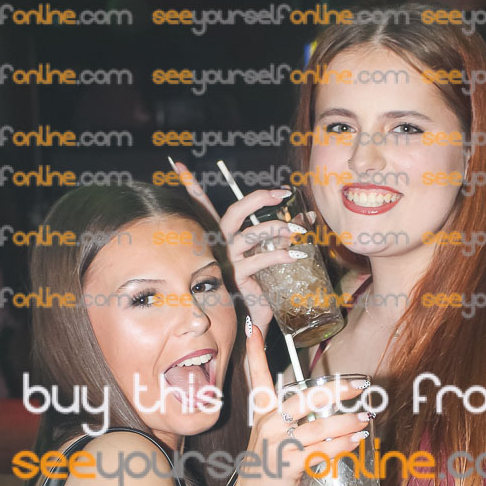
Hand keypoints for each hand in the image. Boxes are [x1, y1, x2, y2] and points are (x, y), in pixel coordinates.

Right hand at [173, 161, 306, 335]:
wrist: (249, 321)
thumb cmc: (258, 285)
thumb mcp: (267, 255)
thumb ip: (281, 234)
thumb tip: (308, 216)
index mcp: (221, 237)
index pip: (201, 207)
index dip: (190, 186)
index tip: (178, 165)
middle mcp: (220, 246)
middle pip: (234, 213)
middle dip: (258, 199)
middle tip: (282, 194)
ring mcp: (228, 261)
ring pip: (252, 234)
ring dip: (278, 228)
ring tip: (297, 231)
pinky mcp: (238, 277)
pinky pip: (260, 260)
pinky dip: (281, 255)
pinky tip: (296, 255)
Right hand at [236, 322, 371, 485]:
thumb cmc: (268, 470)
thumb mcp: (271, 439)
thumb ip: (291, 421)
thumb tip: (323, 409)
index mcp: (263, 415)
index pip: (257, 379)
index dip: (254, 353)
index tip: (253, 329)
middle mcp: (268, 425)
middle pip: (305, 398)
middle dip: (336, 390)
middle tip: (359, 387)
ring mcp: (277, 445)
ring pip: (319, 426)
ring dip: (347, 422)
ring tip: (365, 418)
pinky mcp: (288, 465)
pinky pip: (322, 450)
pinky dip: (342, 445)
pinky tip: (356, 441)